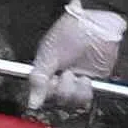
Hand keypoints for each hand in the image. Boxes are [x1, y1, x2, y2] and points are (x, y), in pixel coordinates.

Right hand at [24, 0, 127, 118]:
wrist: (96, 25)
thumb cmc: (71, 31)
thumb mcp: (48, 54)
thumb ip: (38, 79)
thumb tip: (32, 102)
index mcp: (47, 71)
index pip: (42, 94)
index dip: (46, 93)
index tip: (51, 82)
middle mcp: (61, 78)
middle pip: (58, 101)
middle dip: (62, 90)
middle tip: (66, 74)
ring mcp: (77, 81)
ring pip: (72, 102)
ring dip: (74, 91)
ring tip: (77, 75)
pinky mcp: (94, 83)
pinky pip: (87, 98)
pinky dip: (85, 91)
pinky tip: (86, 79)